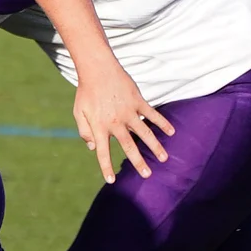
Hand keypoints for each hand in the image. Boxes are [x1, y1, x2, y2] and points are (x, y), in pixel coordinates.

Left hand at [72, 64, 173, 183]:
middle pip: (129, 146)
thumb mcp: (79, 113)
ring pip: (145, 133)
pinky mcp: (138, 101)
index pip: (102, 152)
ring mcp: (128, 112)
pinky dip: (162, 123)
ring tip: (164, 158)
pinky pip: (152, 115)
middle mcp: (115, 122)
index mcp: (99, 127)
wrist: (97, 69)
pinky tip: (171, 132)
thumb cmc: (86, 92)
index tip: (112, 181)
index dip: (106, 167)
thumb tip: (91, 147)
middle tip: (147, 175)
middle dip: (138, 162)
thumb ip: (84, 131)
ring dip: (155, 146)